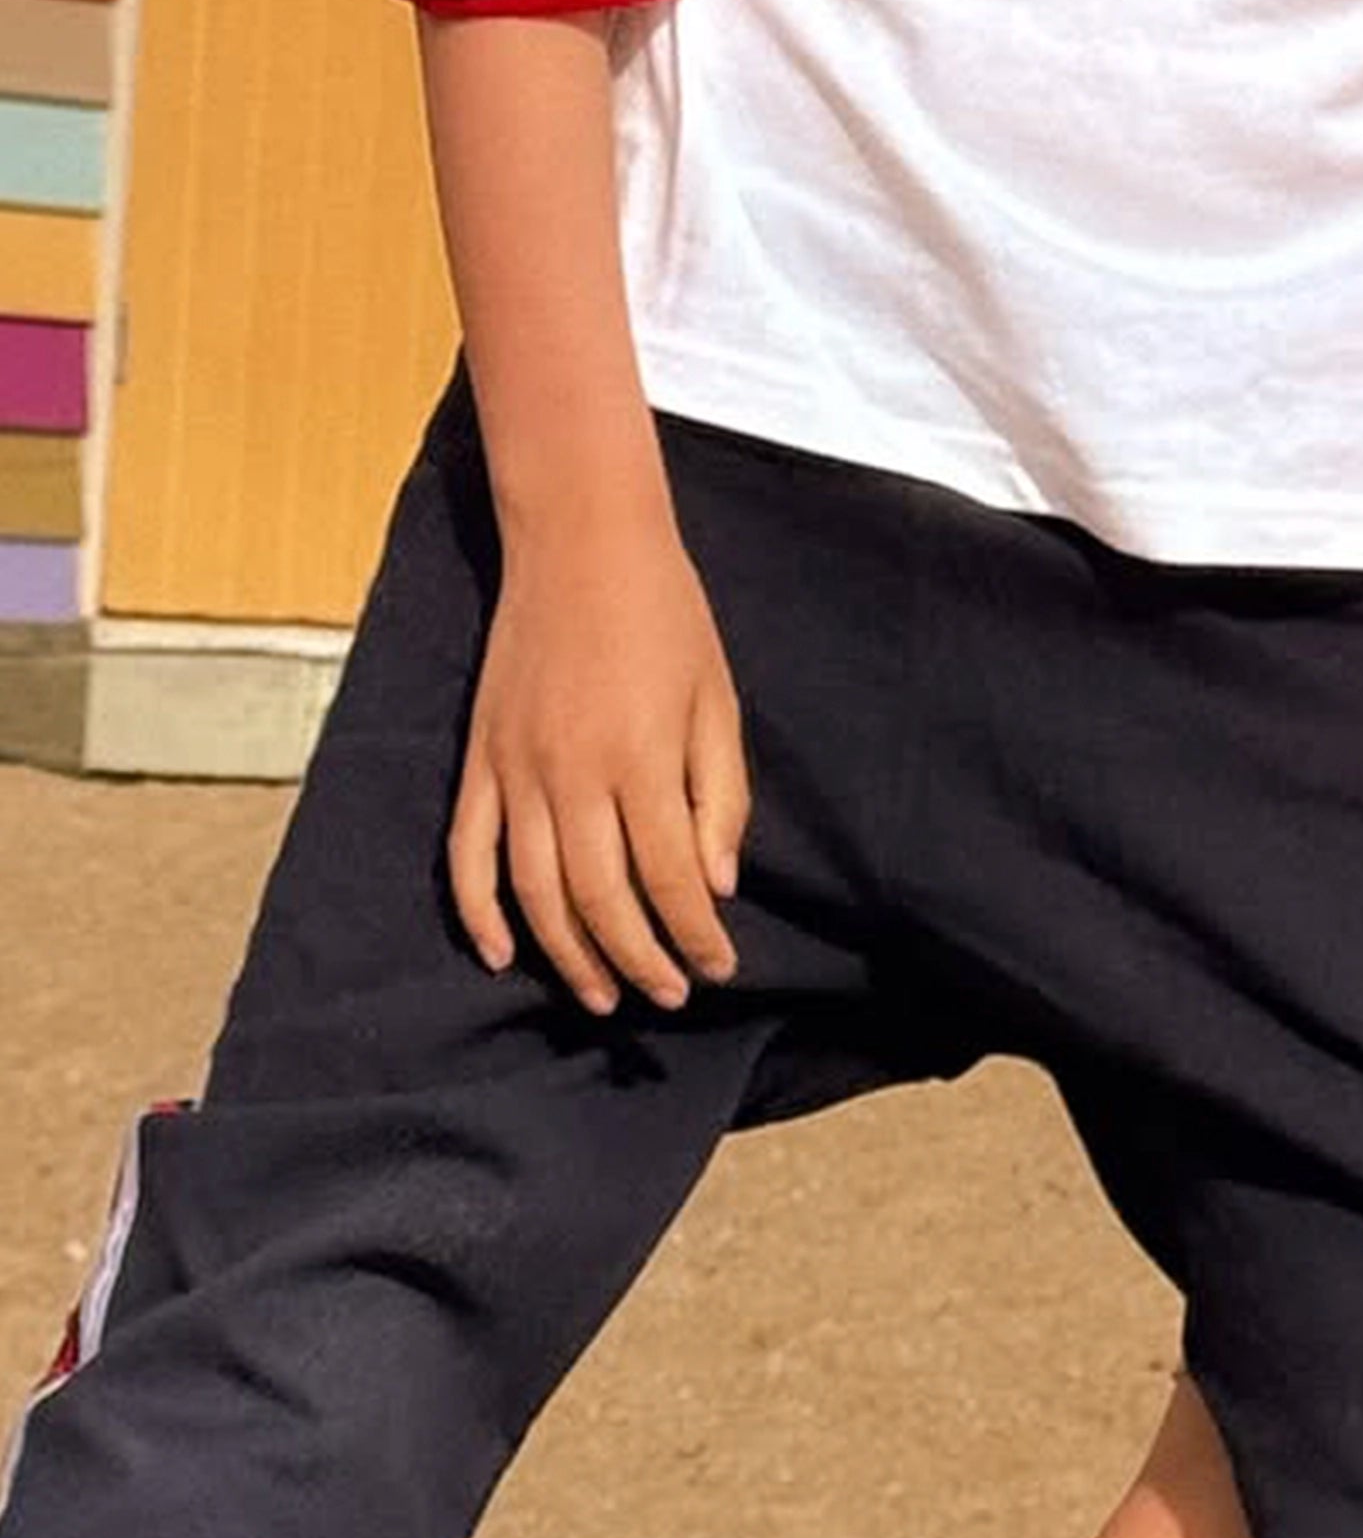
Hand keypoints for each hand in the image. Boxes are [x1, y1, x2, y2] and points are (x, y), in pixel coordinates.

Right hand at [447, 520, 751, 1014]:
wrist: (580, 542)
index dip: (695, 936)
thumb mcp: (717, 697)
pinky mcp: (479, 759)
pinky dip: (478, 913)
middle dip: (640, 960)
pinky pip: (468, 853)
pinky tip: (504, 954)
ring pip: (534, 892)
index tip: (718, 968)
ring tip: (604, 995)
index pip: (669, 879)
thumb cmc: (667, 615)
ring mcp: (515, 769)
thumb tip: (714, 885)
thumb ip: (719, 795)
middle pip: (600, 900)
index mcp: (641, 758)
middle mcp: (571, 775)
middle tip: (668, 995)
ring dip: (569, 956)